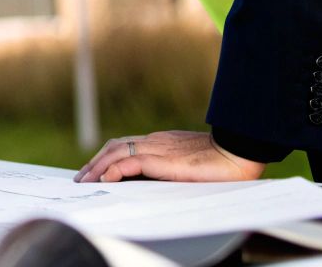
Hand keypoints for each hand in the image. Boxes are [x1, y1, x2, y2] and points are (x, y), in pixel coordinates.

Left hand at [74, 130, 265, 182]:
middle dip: (95, 161)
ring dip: (97, 166)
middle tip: (82, 176)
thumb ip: (173, 169)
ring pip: (116, 152)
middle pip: (115, 146)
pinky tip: (104, 179)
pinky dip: (113, 170)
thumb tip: (160, 181)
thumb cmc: (222, 162)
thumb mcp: (191, 165)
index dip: (107, 156)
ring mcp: (157, 148)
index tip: (96, 169)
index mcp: (162, 143)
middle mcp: (155, 142)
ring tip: (85, 180)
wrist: (239, 152)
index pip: (126, 146)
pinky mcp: (161, 159)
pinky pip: (129, 163)